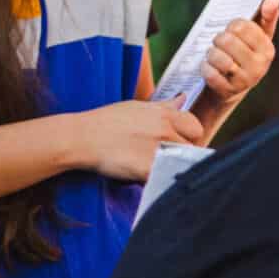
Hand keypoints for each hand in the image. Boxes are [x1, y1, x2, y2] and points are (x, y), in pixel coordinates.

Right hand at [79, 100, 205, 182]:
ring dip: (173, 167)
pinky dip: (161, 180)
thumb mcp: (138, 107)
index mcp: (164, 114)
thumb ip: (164, 106)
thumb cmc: (107, 122)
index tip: (178, 143)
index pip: (195, 127)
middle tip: (167, 158)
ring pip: (182, 163)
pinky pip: (166, 177)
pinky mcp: (148, 169)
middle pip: (192, 147)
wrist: (82, 137)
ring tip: (156, 168)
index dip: (189, 137)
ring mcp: (158, 149)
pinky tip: (148, 178)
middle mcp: (165, 130)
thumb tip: (183, 97)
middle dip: (184, 153)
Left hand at [197, 0, 278, 106]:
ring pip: (217, 56)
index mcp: (267, 49)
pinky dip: (205, 67)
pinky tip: (209, 67)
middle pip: (227, 40)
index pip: (241, 26)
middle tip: (220, 43)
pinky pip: (209, 73)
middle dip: (219, 39)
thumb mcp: (259, 36)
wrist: (234, 86)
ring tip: (214, 55)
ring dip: (211, 53)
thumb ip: (267, 15)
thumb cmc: (247, 53)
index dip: (232, 26)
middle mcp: (259, 66)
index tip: (233, 31)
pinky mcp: (227, 91)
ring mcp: (244, 80)